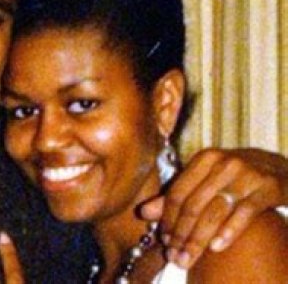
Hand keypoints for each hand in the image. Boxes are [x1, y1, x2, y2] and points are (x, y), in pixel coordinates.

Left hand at [140, 147, 287, 268]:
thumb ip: (177, 195)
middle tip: (174, 256)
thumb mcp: (207, 180)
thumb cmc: (237, 177)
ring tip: (189, 258)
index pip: (177, 193)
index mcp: (203, 159)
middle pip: (193, 205)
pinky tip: (216, 248)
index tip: (163, 241)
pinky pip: (243, 212)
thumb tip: (144, 213)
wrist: (281, 169)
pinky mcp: (266, 187)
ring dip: (198, 239)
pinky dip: (228, 231)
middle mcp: (222, 163)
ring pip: (214, 211)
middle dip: (180, 234)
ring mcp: (246, 174)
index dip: (167, 219)